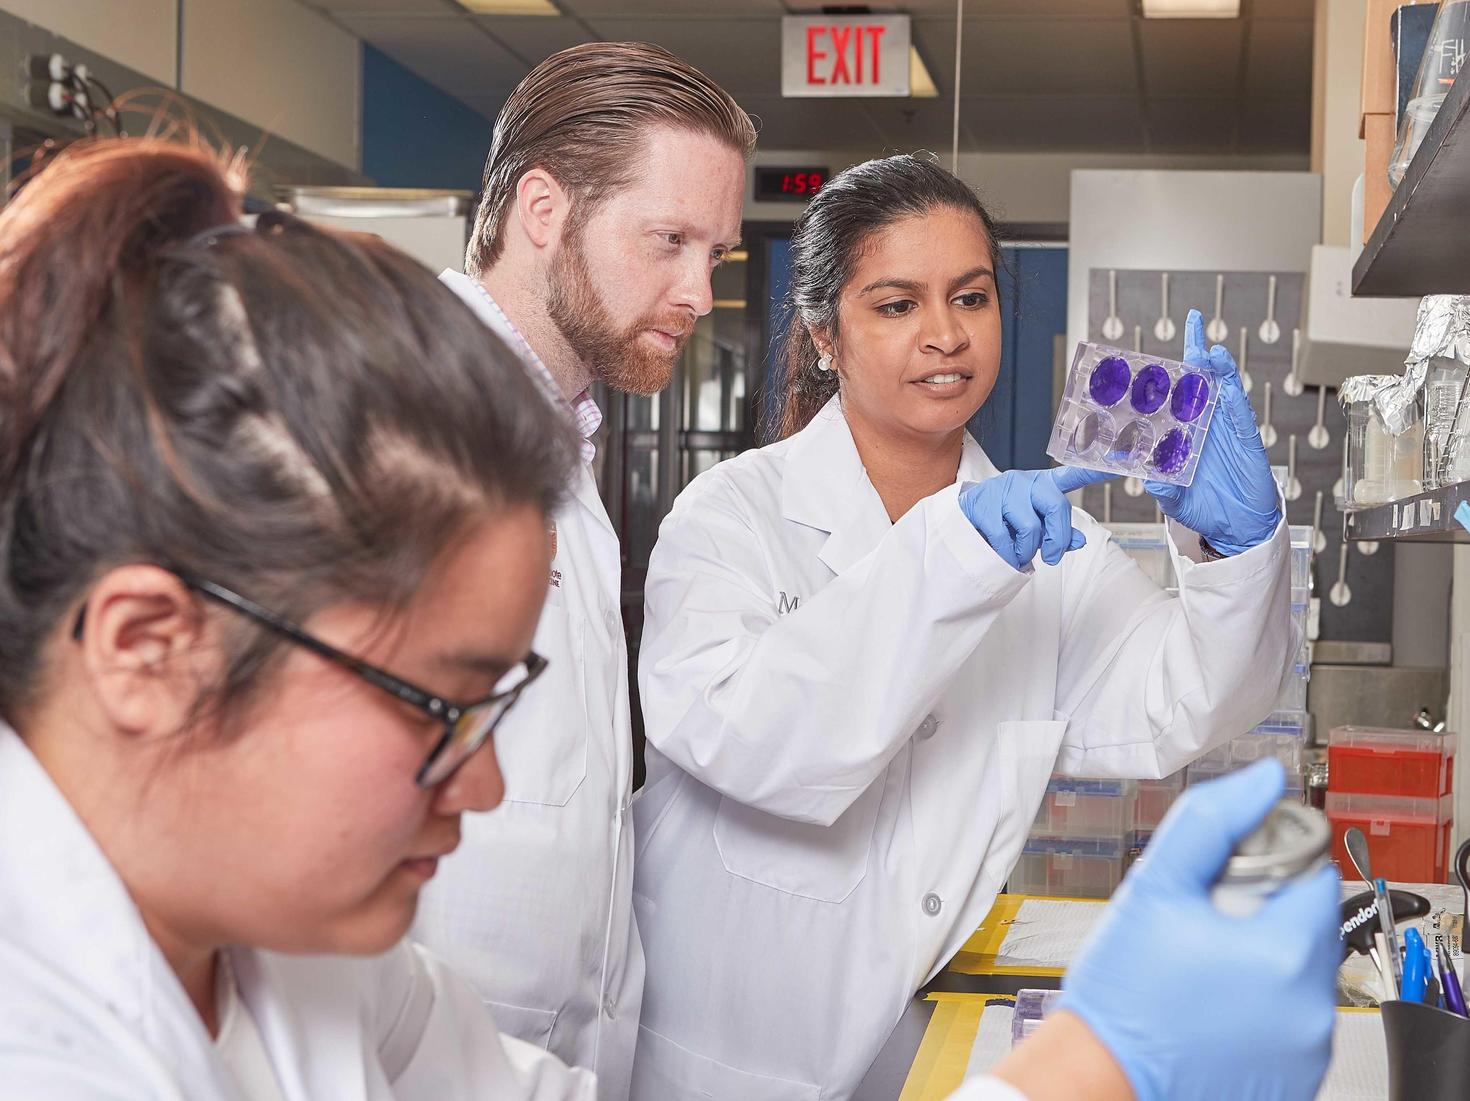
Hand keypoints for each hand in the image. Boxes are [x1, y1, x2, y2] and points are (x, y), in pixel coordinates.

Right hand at [959, 467, 1112, 570]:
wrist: (961, 518)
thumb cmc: (1004, 520)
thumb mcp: (1033, 524)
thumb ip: (1057, 532)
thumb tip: (1078, 541)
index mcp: (1042, 485)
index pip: (1072, 475)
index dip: (1095, 470)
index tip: (1120, 463)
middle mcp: (1025, 482)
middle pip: (1056, 506)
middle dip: (1056, 537)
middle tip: (1051, 555)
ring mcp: (1003, 491)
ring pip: (1030, 527)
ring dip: (1026, 550)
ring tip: (1018, 551)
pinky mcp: (983, 505)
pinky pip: (1004, 538)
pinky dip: (1007, 554)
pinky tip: (1002, 551)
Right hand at [1058, 760, 1340, 1100]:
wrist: (1100, 1077)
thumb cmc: (1122, 994)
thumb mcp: (1155, 885)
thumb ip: (1211, 821)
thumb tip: (1261, 781)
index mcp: (1286, 953)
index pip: (1316, 878)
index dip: (1270, 866)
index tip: (1228, 879)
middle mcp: (1309, 1008)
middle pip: (1309, 927)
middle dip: (1264, 915)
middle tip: (1203, 924)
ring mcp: (1305, 1052)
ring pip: (1300, 976)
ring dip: (1263, 961)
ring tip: (1201, 969)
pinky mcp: (1294, 1081)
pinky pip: (1291, 1024)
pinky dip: (1261, 1010)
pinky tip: (1210, 1007)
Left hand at [1145, 309, 1281, 555]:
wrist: (1238, 528)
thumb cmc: (1205, 510)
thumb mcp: (1175, 501)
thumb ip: (1163, 489)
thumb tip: (1150, 478)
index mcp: (1184, 436)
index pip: (1173, 401)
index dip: (1168, 377)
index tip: (1155, 352)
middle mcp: (1205, 427)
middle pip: (1200, 383)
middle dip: (1196, 353)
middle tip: (1193, 321)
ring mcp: (1226, 430)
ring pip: (1221, 389)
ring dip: (1215, 366)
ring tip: (1207, 345)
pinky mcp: (1246, 438)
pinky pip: (1239, 409)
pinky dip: (1232, 389)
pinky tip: (1224, 371)